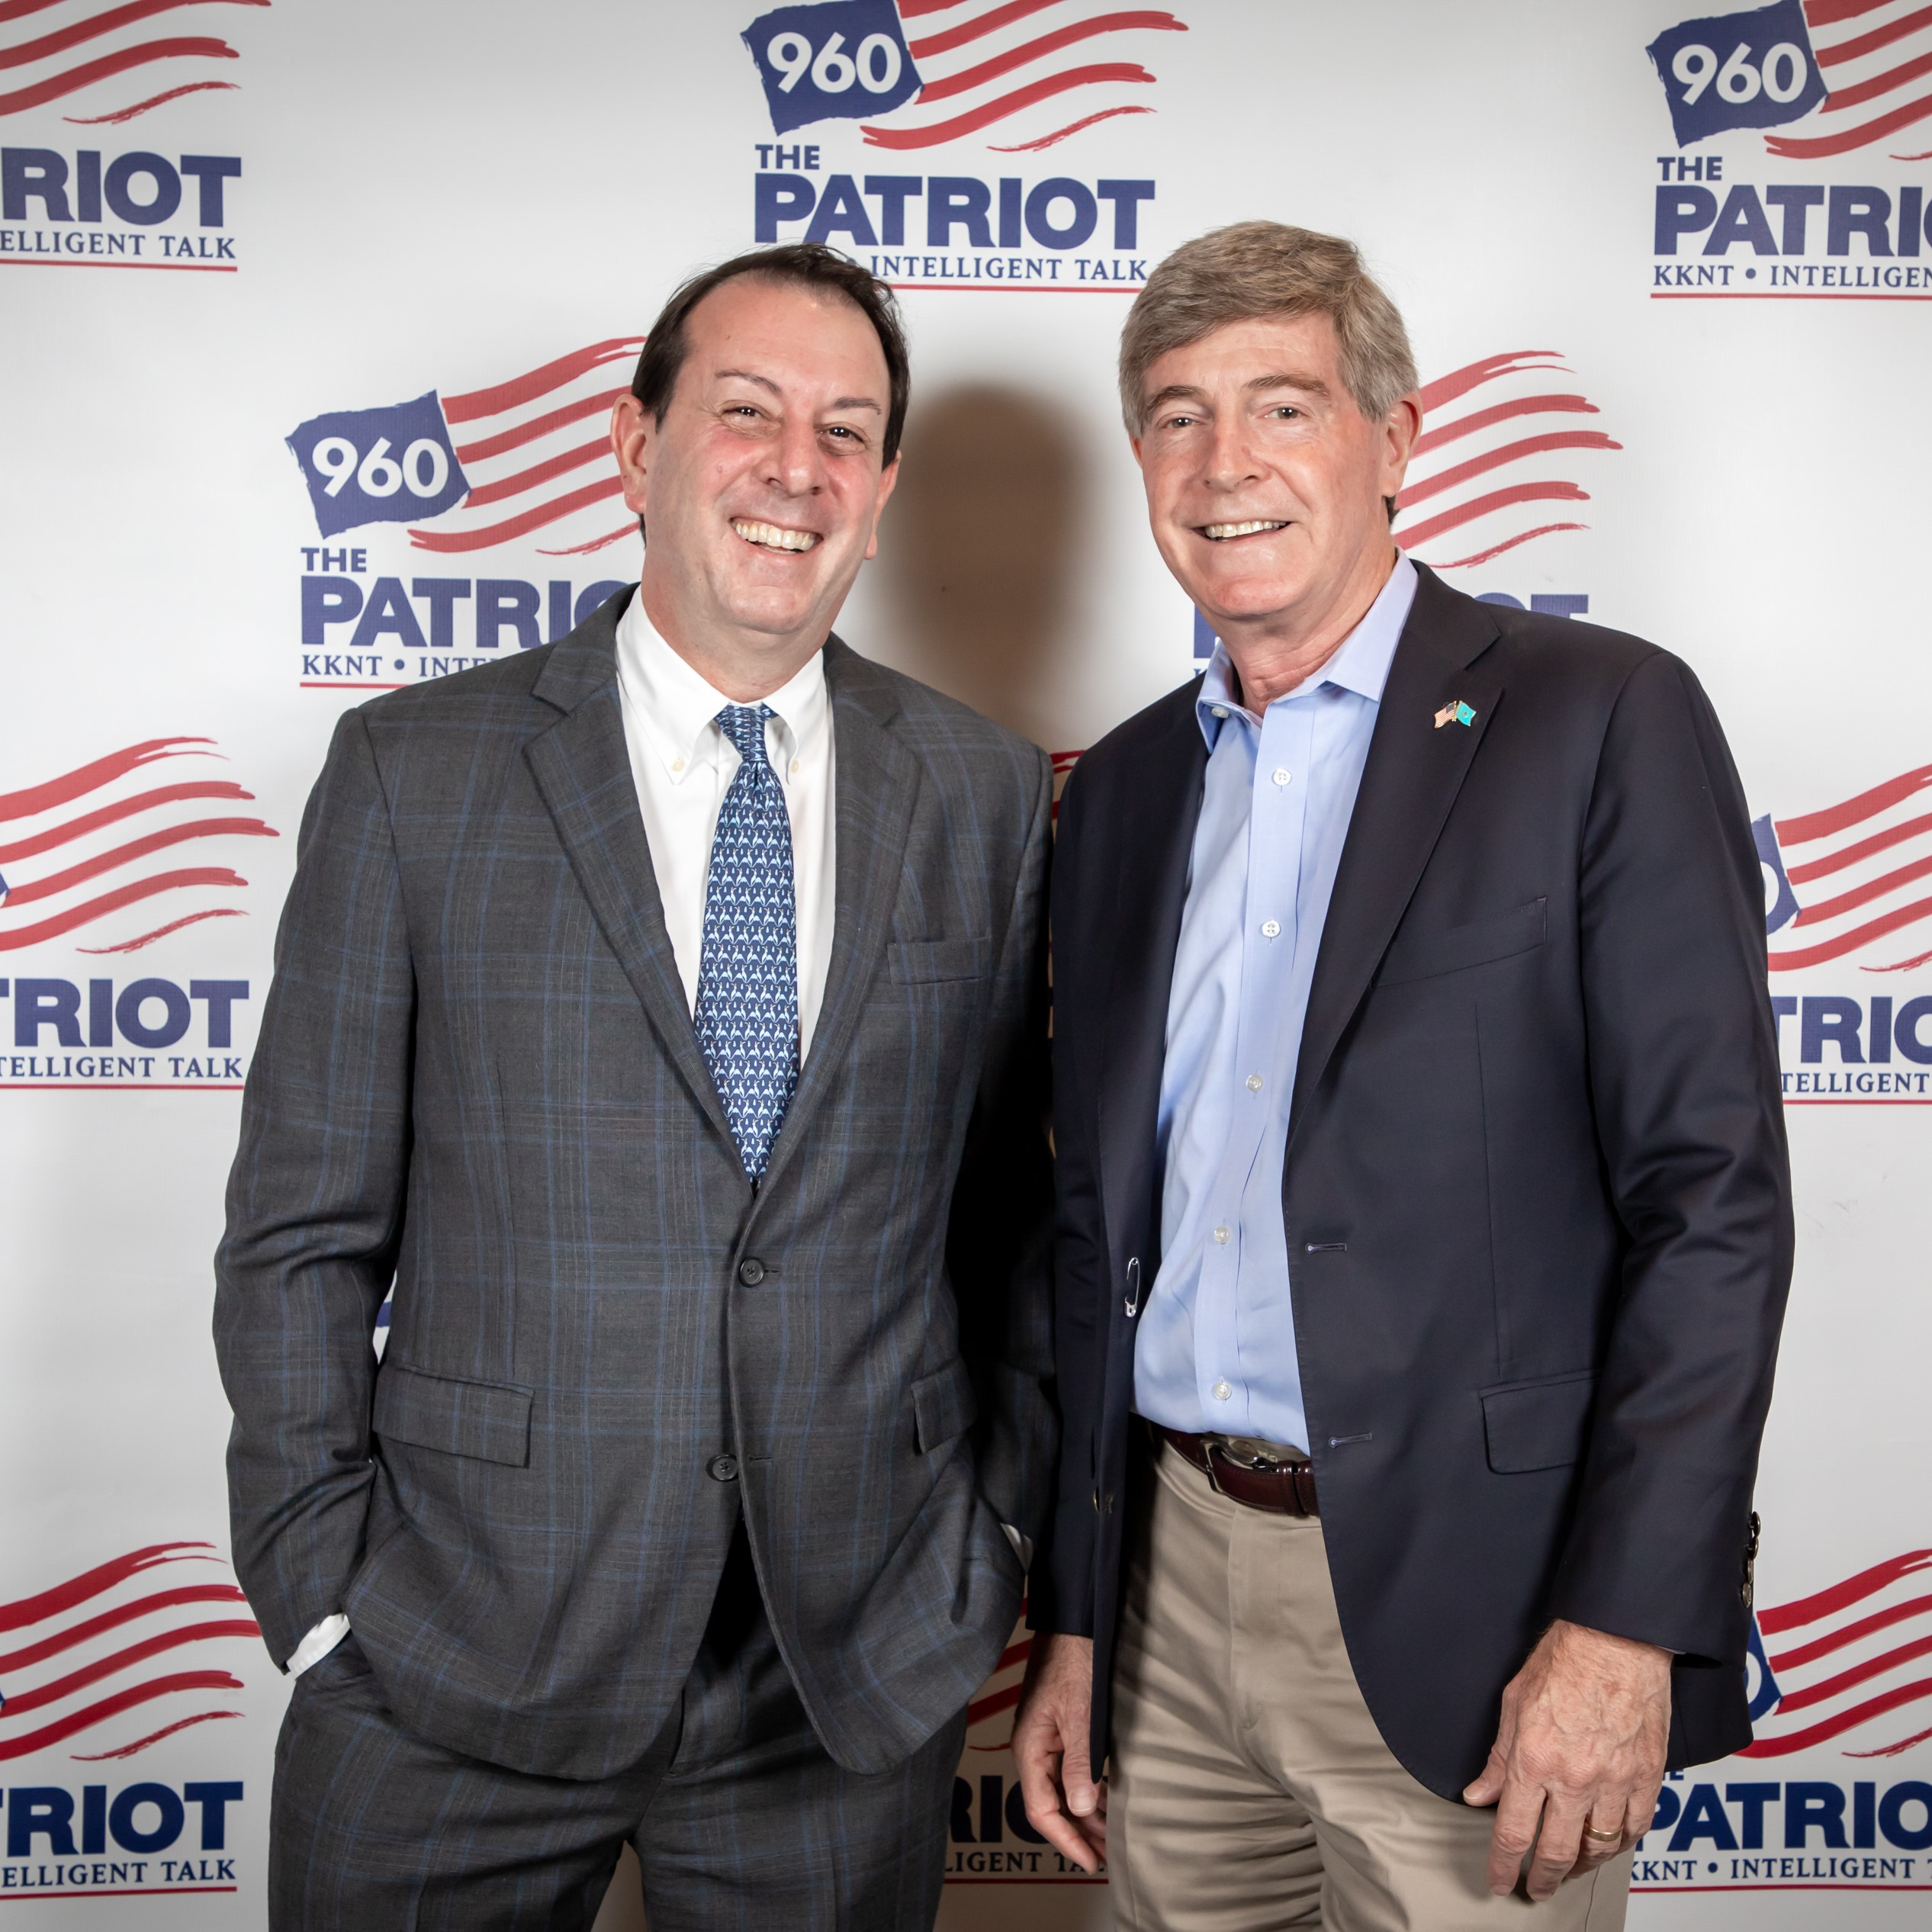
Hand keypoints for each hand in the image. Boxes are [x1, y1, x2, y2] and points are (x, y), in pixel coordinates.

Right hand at [1012, 1632, 1106, 1871]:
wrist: (1075, 1624)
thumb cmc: (1073, 1662)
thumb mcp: (1079, 1716)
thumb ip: (1078, 1763)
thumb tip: (1080, 1808)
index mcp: (1030, 1748)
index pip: (1042, 1810)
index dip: (1066, 1840)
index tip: (1090, 1861)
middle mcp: (1034, 1748)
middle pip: (1052, 1804)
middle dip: (1079, 1832)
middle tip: (1107, 1855)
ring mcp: (1046, 1738)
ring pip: (1063, 1789)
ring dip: (1086, 1813)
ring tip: (1112, 1833)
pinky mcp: (1061, 1728)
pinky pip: (1071, 1769)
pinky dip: (1089, 1789)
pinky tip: (1107, 1798)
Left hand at [1463, 1618, 1670, 1900]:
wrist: (1616, 1639)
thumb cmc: (1563, 1661)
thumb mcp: (1513, 1704)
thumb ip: (1499, 1759)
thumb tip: (1479, 1794)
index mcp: (1535, 1761)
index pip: (1514, 1831)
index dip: (1503, 1865)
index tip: (1500, 1881)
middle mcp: (1575, 1779)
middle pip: (1556, 1851)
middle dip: (1542, 1877)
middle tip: (1535, 1888)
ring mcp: (1616, 1781)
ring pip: (1599, 1846)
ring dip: (1581, 1866)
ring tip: (1568, 1870)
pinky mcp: (1647, 1776)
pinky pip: (1636, 1827)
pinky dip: (1619, 1843)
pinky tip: (1607, 1845)